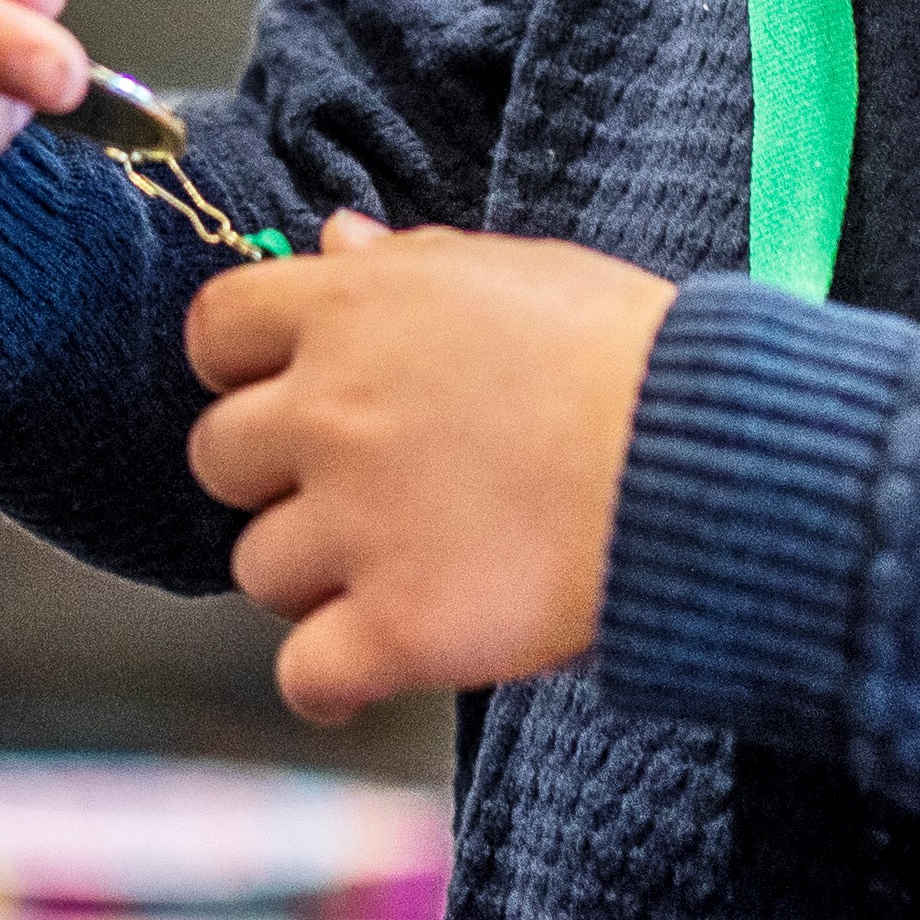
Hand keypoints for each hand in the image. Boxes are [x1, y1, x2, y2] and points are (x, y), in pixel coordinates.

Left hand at [184, 217, 677, 723]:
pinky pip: (304, 675)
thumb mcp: (516, 274)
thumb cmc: (633, 359)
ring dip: (313, 576)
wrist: (704, 463)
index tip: (286, 393)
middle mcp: (331, 413)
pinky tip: (366, 672)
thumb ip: (405, 262)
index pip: (215, 330)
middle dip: (276, 478)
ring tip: (399, 567)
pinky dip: (329, 682)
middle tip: (355, 491)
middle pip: (219, 457)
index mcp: (353, 311)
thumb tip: (333, 236)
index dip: (243, 368)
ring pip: (258, 569)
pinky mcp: (397, 628)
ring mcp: (356, 525)